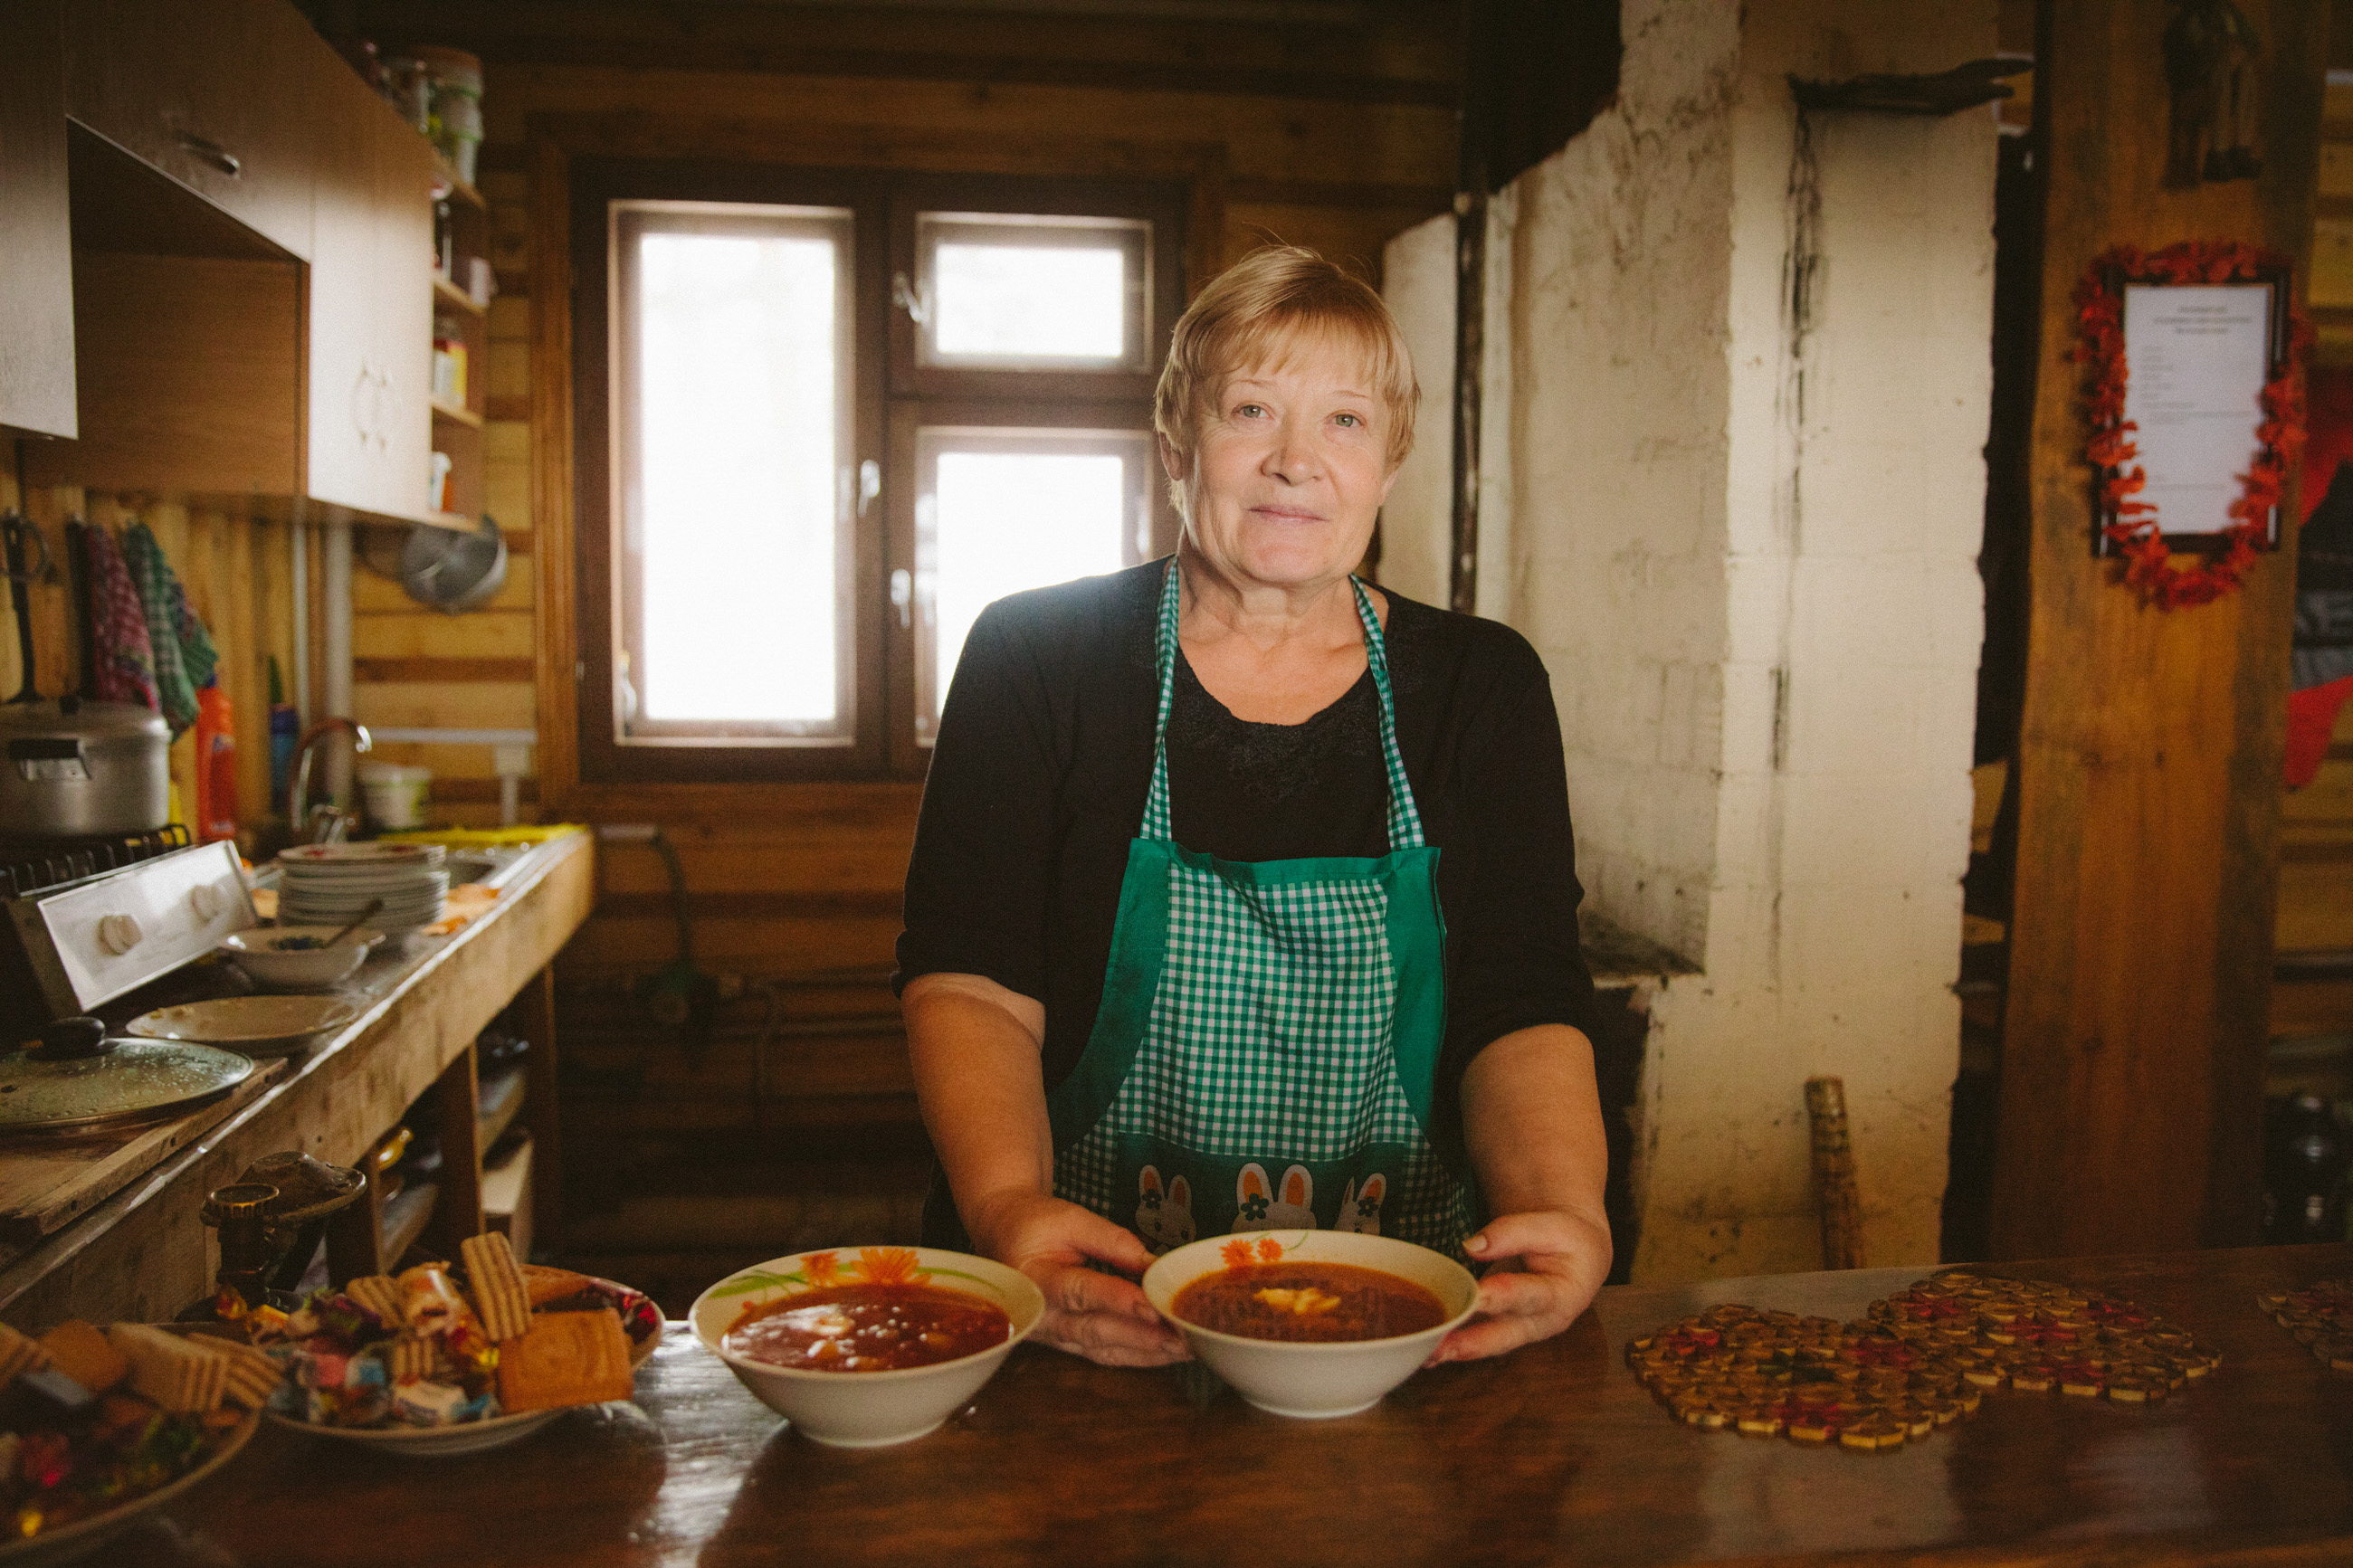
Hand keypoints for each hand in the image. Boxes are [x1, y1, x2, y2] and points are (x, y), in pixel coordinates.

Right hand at [964, 1190, 1190, 1366]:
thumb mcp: (1070, 1218)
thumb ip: (1111, 1240)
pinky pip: (1103, 1354)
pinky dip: (1137, 1356)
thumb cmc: (1034, 1223)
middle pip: (1093, 1331)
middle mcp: (1040, 1316)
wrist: (1003, 1235)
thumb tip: (1153, 1264)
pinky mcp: (1066, 1343)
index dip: (1117, 1300)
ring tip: (1184, 1349)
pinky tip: (1166, 1353)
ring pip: (1102, 1350)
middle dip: (1140, 1337)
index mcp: (1034, 1279)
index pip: (1080, 1292)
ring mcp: (1052, 1335)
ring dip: (1145, 1353)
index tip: (1152, 1307)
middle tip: (1180, 1338)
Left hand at [1428, 1209, 1610, 1364]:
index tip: (1476, 1296)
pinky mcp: (1504, 1329)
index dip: (1502, 1296)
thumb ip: (1511, 1232)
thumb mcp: (1551, 1226)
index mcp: (1562, 1295)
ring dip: (1456, 1349)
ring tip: (1425, 1354)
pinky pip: (1479, 1338)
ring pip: (1488, 1343)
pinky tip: (1428, 1348)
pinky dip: (1455, 1342)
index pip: (1528, 1296)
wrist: (1579, 1256)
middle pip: (1504, 1335)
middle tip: (1439, 1348)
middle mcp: (1542, 1322)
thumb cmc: (1568, 1240)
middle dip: (1470, 1343)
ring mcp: (1522, 1330)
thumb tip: (1472, 1245)